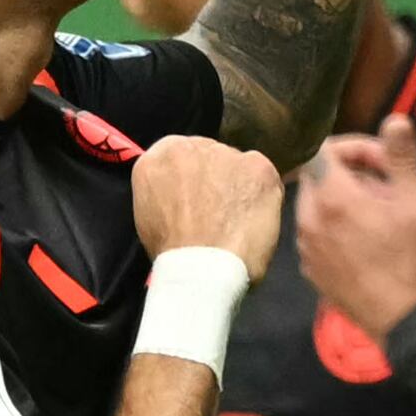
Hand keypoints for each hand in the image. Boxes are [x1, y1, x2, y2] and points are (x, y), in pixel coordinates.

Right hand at [133, 136, 282, 283]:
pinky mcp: (258, 166)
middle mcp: (192, 145)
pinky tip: (253, 220)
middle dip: (216, 178)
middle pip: (211, 154)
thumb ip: (167, 189)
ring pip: (238, 164)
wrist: (202, 270)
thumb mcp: (150, 213)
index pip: (182, 156)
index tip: (198, 198)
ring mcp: (227, 153)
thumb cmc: (174, 254)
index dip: (193, 179)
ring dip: (239, 186)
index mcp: (161, 155)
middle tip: (219, 212)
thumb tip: (185, 190)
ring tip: (236, 221)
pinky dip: (263, 196)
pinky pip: (264, 177)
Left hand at [296, 115, 415, 341]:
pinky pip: (315, 234)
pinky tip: (364, 241)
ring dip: (342, 199)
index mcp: (332, 197)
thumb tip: (394, 119)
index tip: (383, 160)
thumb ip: (401, 158)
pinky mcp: (311, 272)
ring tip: (378, 214)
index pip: (324, 149)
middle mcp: (308, 220)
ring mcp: (305, 249)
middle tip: (387, 186)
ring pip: (315, 206)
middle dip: (350, 172)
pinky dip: (334, 226)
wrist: (407, 323)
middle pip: (318, 177)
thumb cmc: (415, 260)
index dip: (355, 146)